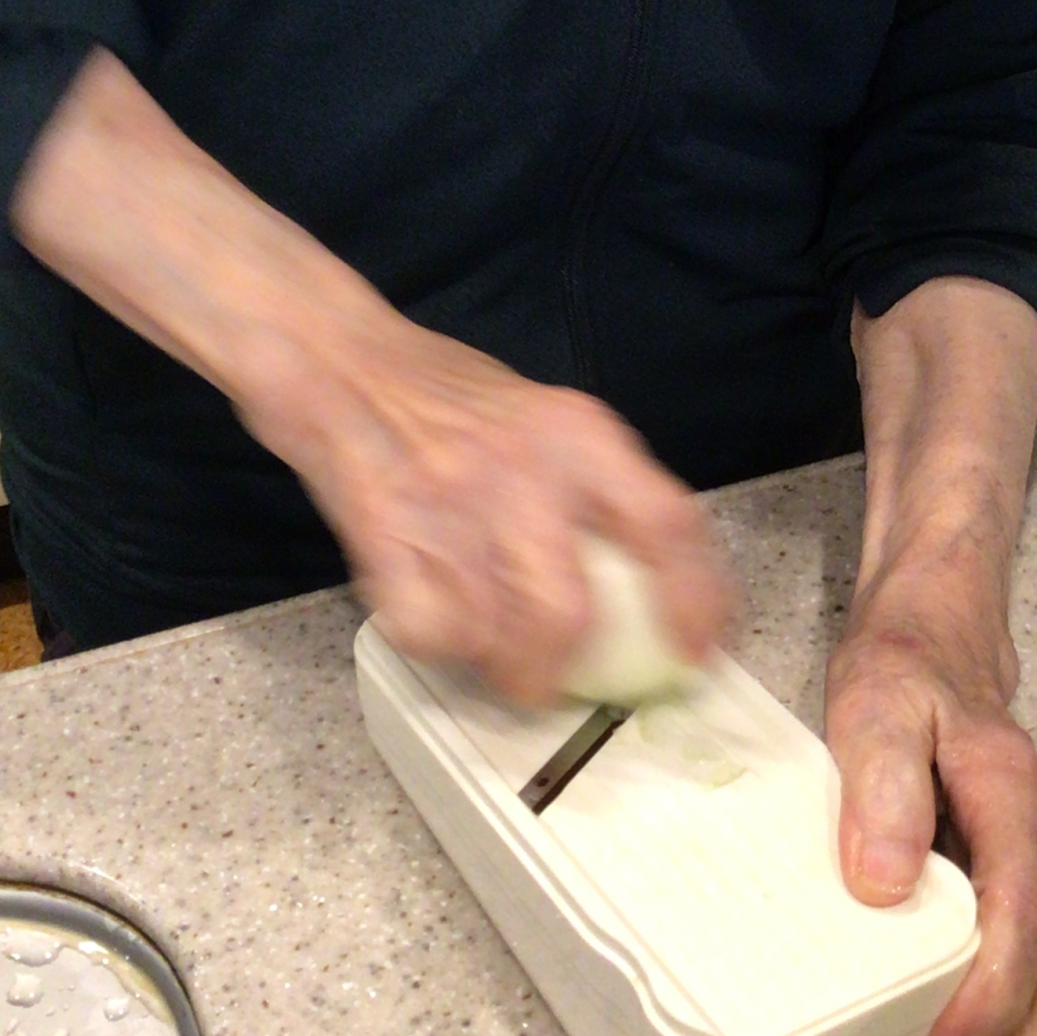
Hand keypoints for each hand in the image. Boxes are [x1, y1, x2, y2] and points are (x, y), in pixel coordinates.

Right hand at [237, 283, 733, 706]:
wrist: (338, 357)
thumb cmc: (443, 395)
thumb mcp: (542, 418)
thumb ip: (591, 489)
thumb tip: (645, 587)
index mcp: (579, 434)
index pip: (666, 524)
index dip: (695, 599)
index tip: (698, 652)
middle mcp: (525, 468)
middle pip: (570, 611)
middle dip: (565, 668)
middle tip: (558, 678)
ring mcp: (451, 501)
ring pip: (498, 635)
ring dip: (501, 668)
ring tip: (494, 655)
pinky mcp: (383, 530)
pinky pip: (428, 629)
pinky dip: (437, 643)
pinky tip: (436, 618)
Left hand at [823, 611, 1036, 1035]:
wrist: (934, 638)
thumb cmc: (904, 667)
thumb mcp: (876, 698)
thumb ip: (882, 779)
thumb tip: (882, 885)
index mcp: (1011, 802)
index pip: (1024, 913)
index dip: (991, 996)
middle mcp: (1035, 852)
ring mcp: (1030, 880)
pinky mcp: (1008, 901)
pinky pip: (1035, 988)